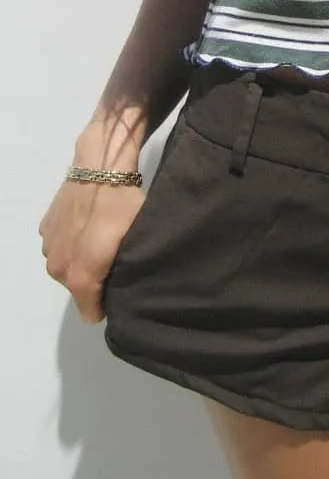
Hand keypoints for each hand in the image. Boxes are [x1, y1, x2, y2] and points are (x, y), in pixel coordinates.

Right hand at [38, 177, 145, 323]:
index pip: (91, 312)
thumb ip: (125, 272)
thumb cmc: (122, 206)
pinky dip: (72, 243)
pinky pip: (61, 247)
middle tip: (116, 258)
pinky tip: (88, 225)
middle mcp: (58, 268)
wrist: (99, 166)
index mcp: (80, 276)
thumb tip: (124, 288)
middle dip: (95, 281)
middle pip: (79, 288)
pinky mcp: (45, 228)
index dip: (108, 304)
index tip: (121, 290)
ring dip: (82, 260)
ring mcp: (48, 247)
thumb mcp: (132, 240)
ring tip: (103, 239)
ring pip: (68, 267)